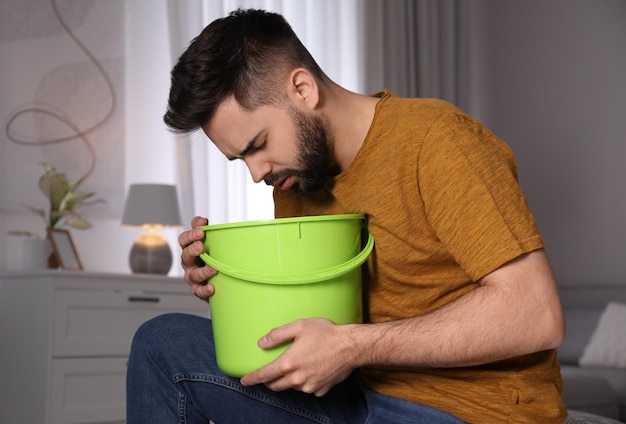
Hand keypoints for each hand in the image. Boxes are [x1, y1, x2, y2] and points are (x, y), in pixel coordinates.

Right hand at [178, 216, 216, 300]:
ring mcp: (192, 277)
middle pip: (185, 255)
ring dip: (203, 271)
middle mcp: (188, 263)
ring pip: (193, 274)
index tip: (201, 230)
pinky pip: (199, 291)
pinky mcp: (198, 290)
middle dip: (192, 250)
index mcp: (189, 248)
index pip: (184, 240)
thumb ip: (204, 229)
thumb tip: (203, 219)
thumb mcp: (209, 241)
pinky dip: (204, 290)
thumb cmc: (211, 256)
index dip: (190, 234)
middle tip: (200, 246)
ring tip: (213, 269)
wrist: (218, 278)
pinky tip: (211, 287)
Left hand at [240, 318, 357, 395]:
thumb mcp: (300, 326)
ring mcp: (309, 386)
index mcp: (289, 363)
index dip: (252, 379)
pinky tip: (312, 369)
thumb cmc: (326, 334)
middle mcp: (297, 378)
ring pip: (292, 387)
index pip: (264, 375)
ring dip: (289, 380)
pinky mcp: (321, 389)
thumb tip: (262, 342)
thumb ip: (278, 335)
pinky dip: (306, 382)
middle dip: (269, 381)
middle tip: (269, 373)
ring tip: (298, 365)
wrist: (351, 347)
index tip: (244, 381)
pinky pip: (308, 388)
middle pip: (276, 385)